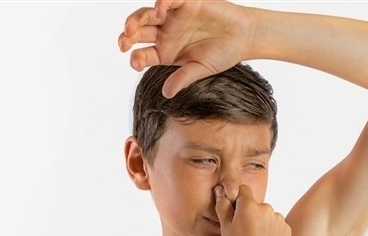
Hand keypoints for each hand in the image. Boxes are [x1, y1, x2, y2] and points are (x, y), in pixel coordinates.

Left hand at [118, 0, 256, 97]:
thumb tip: (167, 94)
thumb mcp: (201, 69)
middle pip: (138, 33)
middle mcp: (165, 34)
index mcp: (165, 52)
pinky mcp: (185, 2)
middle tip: (123, 43)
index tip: (135, 63)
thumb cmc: (223, 54)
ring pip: (146, 15)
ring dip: (135, 20)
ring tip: (130, 28)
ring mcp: (173, 17)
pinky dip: (161, 3)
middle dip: (127, 37)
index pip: (142, 54)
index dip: (135, 58)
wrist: (244, 36)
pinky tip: (159, 11)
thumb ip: (183, 79)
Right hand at [214, 184, 289, 235]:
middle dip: (249, 214)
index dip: (237, 200)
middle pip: (255, 204)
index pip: (242, 190)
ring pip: (266, 216)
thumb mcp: (225, 229)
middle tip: (242, 234)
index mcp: (249, 205)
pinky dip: (270, 232)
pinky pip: (276, 226)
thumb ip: (223, 207)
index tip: (233, 213)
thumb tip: (221, 191)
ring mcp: (278, 219)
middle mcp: (266, 208)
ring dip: (260, 223)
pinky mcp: (287, 230)